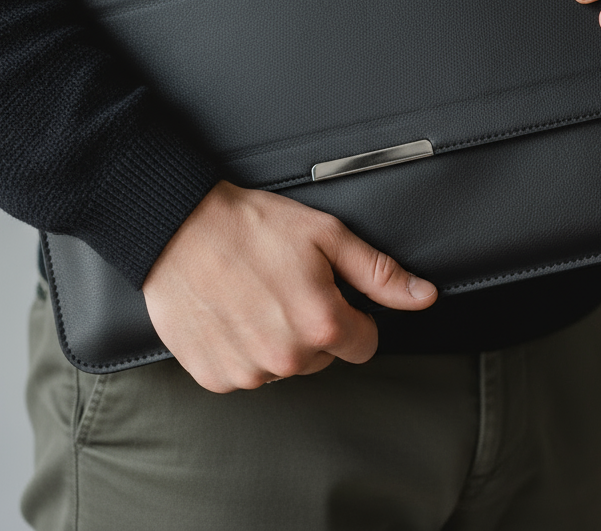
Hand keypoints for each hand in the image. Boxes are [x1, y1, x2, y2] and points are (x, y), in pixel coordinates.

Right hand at [142, 180, 437, 392]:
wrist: (176, 227)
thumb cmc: (249, 225)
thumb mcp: (326, 235)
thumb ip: (379, 273)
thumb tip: (423, 296)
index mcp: (322, 325)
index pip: (364, 343)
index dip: (351, 315)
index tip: (327, 291)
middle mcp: (287, 357)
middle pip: (322, 356)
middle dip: (312, 326)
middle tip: (283, 285)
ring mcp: (248, 371)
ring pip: (283, 366)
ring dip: (275, 339)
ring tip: (253, 295)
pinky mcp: (214, 375)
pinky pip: (244, 372)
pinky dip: (240, 349)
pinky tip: (231, 313)